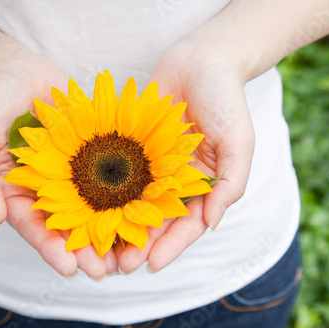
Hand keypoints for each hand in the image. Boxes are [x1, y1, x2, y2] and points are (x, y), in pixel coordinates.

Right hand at [0, 51, 115, 279]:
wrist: (20, 71)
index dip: (51, 249)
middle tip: (106, 270)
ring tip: (126, 252)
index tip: (70, 268)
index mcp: (16, 192)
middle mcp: (46, 189)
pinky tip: (139, 212)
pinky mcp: (92, 156)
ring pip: (92, 208)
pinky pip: (109, 178)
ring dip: (109, 232)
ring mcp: (71, 173)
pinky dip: (123, 197)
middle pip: (67, 226)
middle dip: (85, 250)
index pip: (33, 226)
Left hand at [116, 41, 254, 272]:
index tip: (152, 265)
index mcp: (204, 184)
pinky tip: (90, 209)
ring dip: (120, 227)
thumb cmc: (226, 99)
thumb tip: (212, 223)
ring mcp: (155, 166)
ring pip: (136, 204)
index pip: (189, 224)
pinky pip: (120, 174)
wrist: (201, 60)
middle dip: (141, 245)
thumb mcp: (239, 141)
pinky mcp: (134, 148)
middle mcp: (178, 181)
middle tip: (119, 266)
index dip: (172, 246)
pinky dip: (107, 193)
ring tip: (102, 248)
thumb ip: (231, 182)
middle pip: (158, 221)